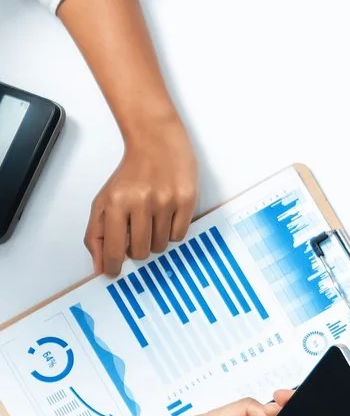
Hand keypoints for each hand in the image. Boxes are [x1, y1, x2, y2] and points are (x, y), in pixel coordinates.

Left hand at [86, 111, 196, 275]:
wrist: (157, 143)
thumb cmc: (130, 174)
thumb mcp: (104, 200)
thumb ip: (97, 233)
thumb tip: (100, 265)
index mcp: (115, 202)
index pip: (113, 248)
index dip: (113, 266)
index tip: (114, 272)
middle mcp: (140, 202)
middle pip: (139, 252)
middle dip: (136, 249)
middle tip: (136, 233)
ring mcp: (165, 202)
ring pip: (160, 246)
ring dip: (155, 239)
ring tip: (152, 220)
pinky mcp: (187, 201)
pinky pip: (179, 236)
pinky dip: (171, 231)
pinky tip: (167, 216)